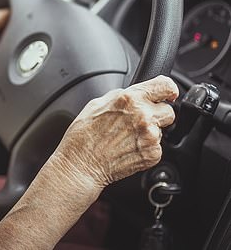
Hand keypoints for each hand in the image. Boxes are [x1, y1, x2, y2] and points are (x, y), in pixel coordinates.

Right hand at [51, 75, 177, 189]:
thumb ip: (120, 97)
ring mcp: (150, 136)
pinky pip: (157, 147)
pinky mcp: (153, 154)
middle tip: (139, 122)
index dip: (169, 89)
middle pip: (169, 111)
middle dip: (157, 114)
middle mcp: (143, 115)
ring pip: (162, 130)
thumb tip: (133, 94)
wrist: (81, 164)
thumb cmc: (83, 136)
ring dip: (150, 132)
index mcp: (129, 99)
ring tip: (127, 138)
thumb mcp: (96, 104)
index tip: (168, 94)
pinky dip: (146, 148)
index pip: (165, 85)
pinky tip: (128, 148)